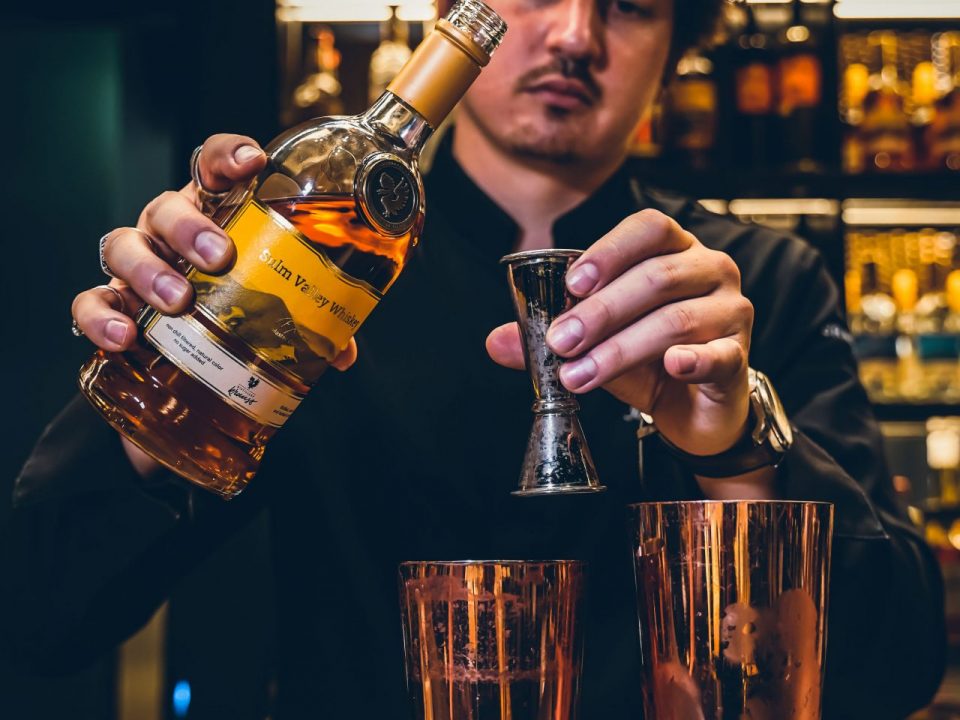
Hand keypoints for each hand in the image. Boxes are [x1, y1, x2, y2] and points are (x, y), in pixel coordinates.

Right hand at [71, 135, 356, 476]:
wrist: (186, 363)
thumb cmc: (236, 313)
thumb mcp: (276, 312)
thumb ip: (307, 323)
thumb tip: (342, 353)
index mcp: (214, 216)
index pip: (214, 168)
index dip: (230, 156)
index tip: (255, 162)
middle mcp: (169, 232)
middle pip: (167, 206)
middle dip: (190, 227)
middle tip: (218, 256)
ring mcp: (135, 266)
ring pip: (122, 245)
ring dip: (149, 269)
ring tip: (178, 299)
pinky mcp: (109, 307)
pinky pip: (91, 303)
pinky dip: (103, 319)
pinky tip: (125, 338)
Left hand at [487, 209, 753, 456]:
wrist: (693, 409)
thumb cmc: (646, 361)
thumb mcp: (594, 343)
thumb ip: (551, 336)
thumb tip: (496, 341)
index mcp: (675, 251)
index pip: (649, 228)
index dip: (610, 251)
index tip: (572, 284)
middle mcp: (709, 271)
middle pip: (656, 277)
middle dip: (601, 310)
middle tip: (560, 341)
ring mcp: (731, 312)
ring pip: (676, 319)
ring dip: (621, 348)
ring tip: (580, 373)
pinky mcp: (738, 357)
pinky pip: (717, 355)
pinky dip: (692, 360)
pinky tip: (671, 366)